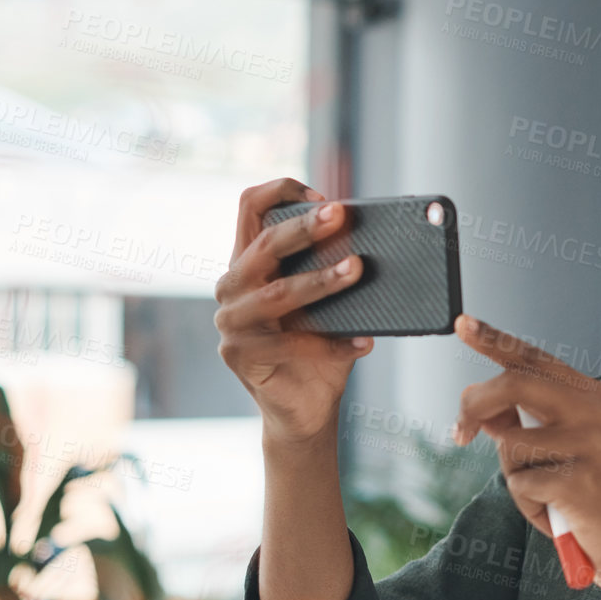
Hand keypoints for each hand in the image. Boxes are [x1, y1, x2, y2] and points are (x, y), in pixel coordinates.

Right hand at [214, 178, 372, 444]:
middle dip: (306, 227)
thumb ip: (329, 269)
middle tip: (341, 215)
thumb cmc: (317, 349)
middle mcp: (231, 287)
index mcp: (247, 262)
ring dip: (321, 280)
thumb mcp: (323, 302)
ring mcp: (231, 323)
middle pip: (265, 244)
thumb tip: (369, 241)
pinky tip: (363, 343)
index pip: (249, 206)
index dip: (282, 190)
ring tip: (356, 270)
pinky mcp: (240, 356)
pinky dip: (333, 344)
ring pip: (278, 292)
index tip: (323, 196)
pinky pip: (292, 343)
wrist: (305, 409)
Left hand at [450, 314, 600, 599]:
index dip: (493, 340)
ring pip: (510, 444)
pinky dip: (528, 506)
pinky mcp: (580, 481)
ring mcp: (591, 444)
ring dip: (515, 478)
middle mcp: (594, 411)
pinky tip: (558, 515)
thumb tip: (484, 412)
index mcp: (591, 396)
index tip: (462, 323)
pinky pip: (521, 484)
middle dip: (474, 406)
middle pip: (513, 383)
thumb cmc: (594, 501)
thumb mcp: (562, 453)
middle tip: (458, 433)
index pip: (533, 358)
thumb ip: (527, 425)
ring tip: (547, 496)